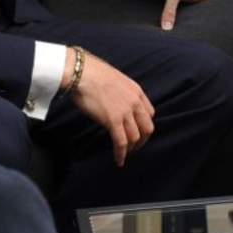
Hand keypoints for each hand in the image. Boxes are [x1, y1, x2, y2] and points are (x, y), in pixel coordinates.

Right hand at [66, 50, 154, 166]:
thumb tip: (116, 101)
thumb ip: (121, 92)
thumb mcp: (115, 80)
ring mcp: (125, 112)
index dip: (144, 125)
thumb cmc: (92, 73)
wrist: (82, 72)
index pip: (150, 113)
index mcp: (137, 91)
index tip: (138, 131)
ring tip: (125, 154)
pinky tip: (119, 160)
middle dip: (142, 140)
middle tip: (134, 147)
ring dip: (131, 148)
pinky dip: (121, 154)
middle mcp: (135, 102)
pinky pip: (121, 142)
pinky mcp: (113, 120)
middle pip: (147, 128)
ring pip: (135, 137)